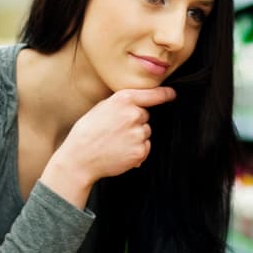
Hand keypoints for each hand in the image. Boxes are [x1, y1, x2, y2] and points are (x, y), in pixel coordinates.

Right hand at [43, 87, 176, 205]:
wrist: (80, 158)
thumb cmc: (87, 132)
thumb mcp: (102, 108)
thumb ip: (122, 103)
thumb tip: (138, 103)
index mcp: (123, 100)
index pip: (152, 95)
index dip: (165, 94)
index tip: (172, 94)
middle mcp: (133, 114)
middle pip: (145, 116)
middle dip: (134, 122)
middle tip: (115, 130)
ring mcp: (138, 133)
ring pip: (145, 132)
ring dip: (135, 137)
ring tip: (116, 142)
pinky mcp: (141, 151)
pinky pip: (145, 147)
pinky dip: (136, 150)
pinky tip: (120, 151)